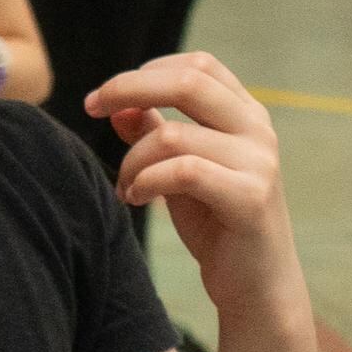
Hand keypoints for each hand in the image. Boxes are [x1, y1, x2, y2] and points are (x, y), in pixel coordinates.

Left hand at [89, 53, 304, 319]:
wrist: (257, 286)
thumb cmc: (218, 226)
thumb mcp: (180, 174)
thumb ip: (155, 136)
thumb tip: (118, 106)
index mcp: (247, 116)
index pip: (199, 65)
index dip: (146, 71)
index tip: (104, 97)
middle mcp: (259, 130)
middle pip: (189, 81)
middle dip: (128, 88)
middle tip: (92, 108)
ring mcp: (259, 163)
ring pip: (172, 134)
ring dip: (132, 160)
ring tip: (125, 187)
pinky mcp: (250, 198)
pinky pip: (182, 172)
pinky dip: (145, 182)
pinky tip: (136, 199)